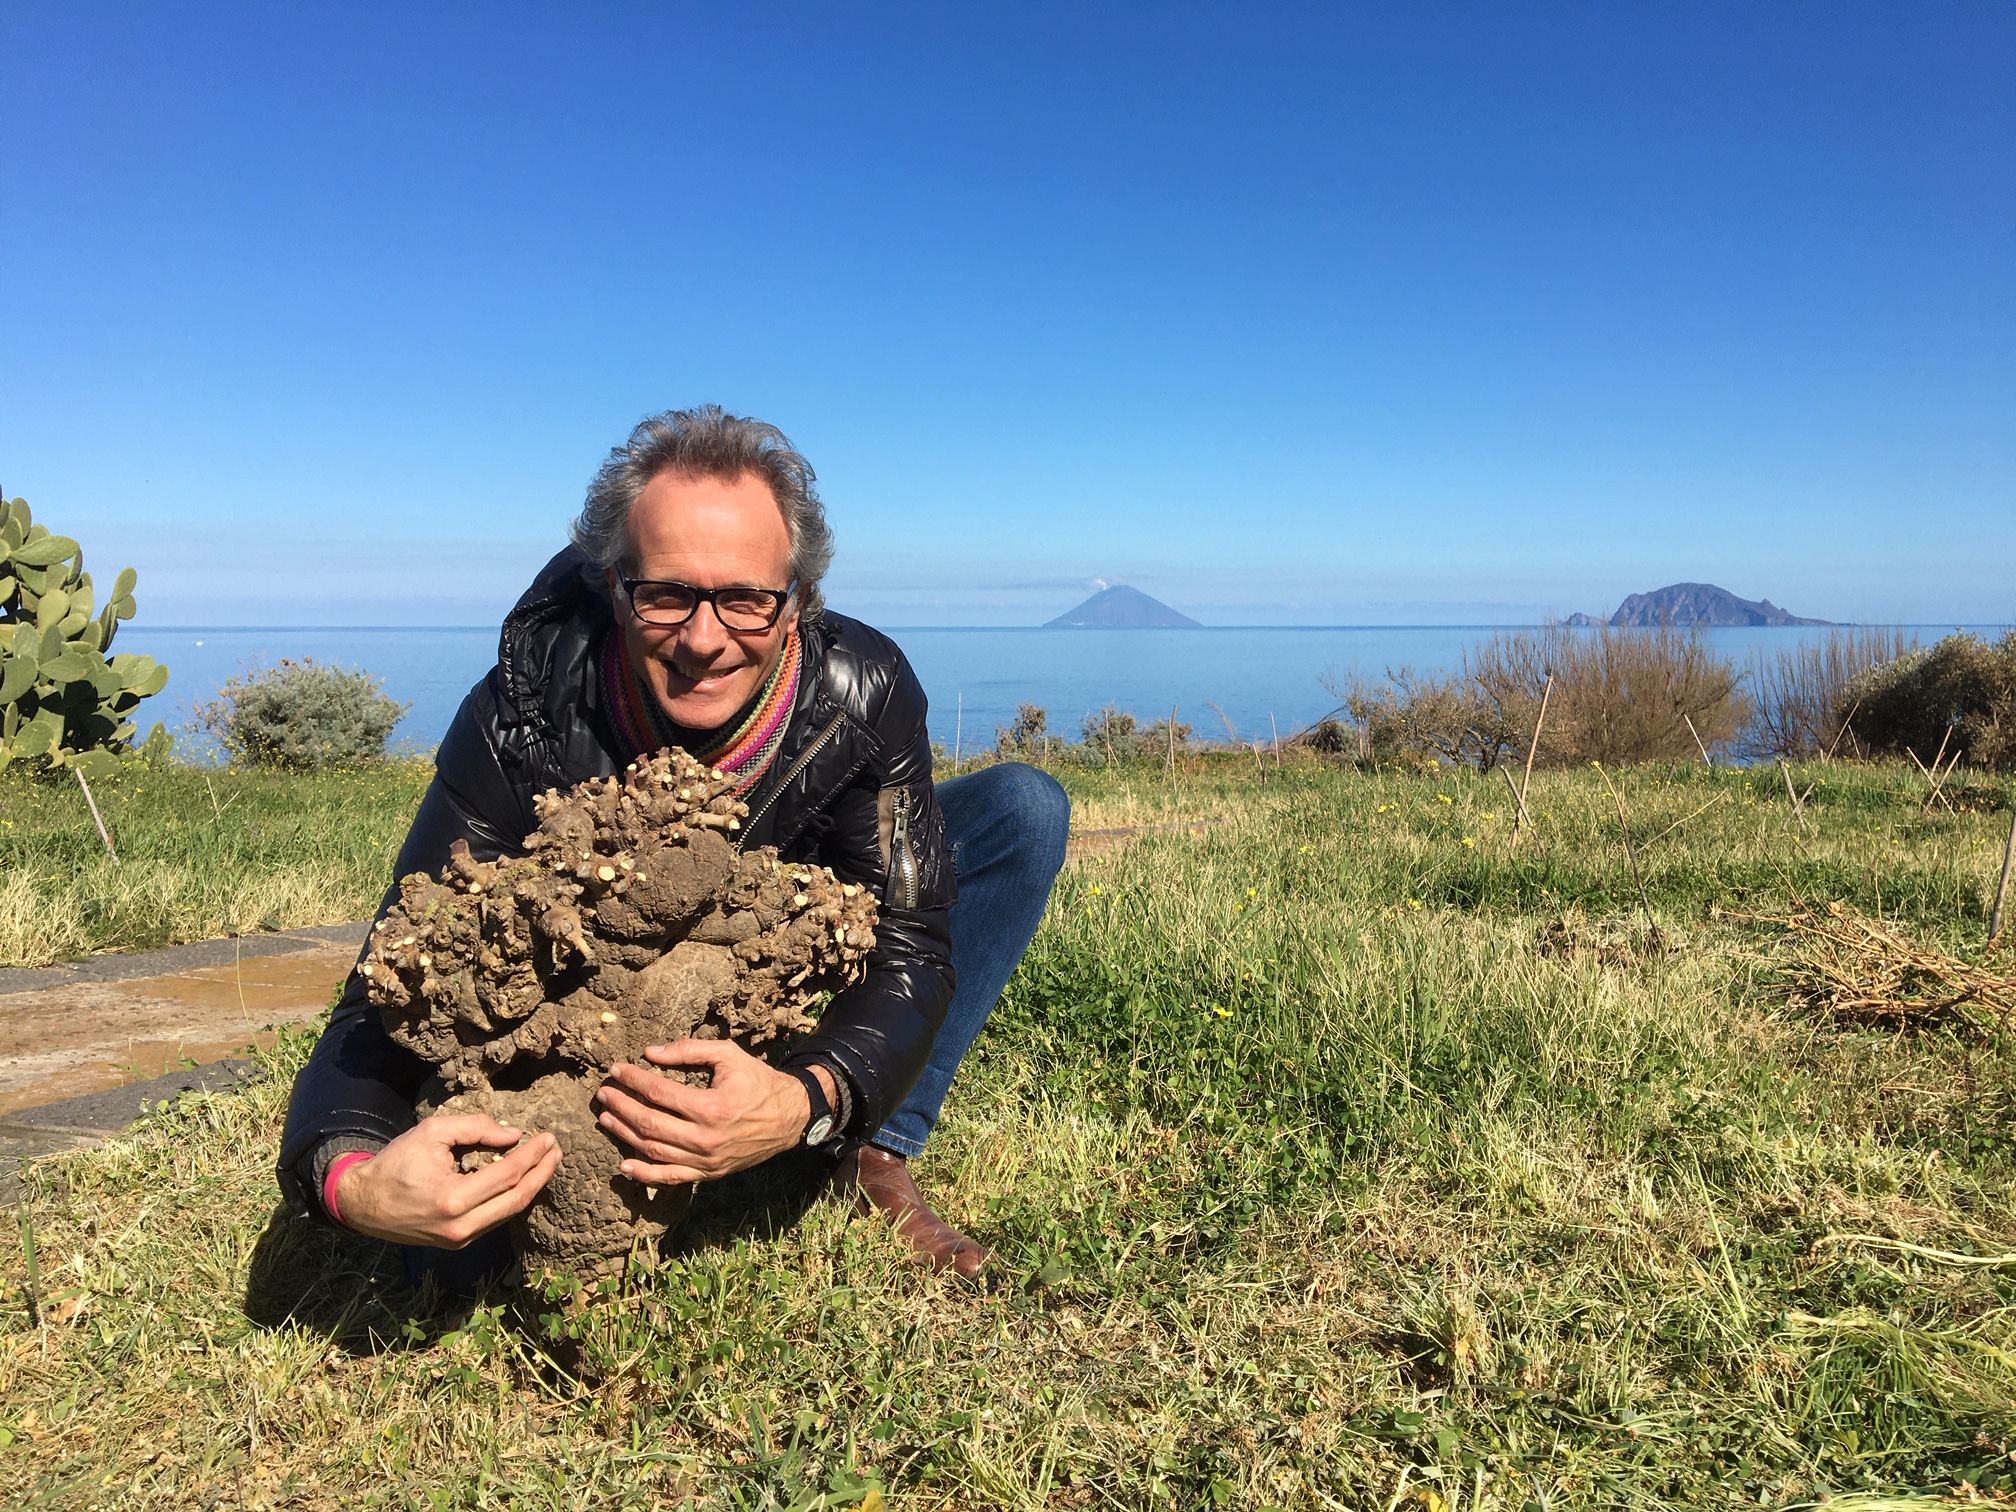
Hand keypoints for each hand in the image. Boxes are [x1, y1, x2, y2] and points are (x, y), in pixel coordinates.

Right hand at [334, 1114, 561, 1248]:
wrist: (363, 1203)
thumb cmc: (396, 1163)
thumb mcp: (432, 1132)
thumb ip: (475, 1128)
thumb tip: (514, 1135)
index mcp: (453, 1198)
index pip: (507, 1175)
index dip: (532, 1155)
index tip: (548, 1138)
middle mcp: (460, 1226)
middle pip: (516, 1200)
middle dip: (541, 1173)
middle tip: (556, 1151)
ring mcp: (459, 1239)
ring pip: (508, 1213)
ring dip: (531, 1187)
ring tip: (546, 1163)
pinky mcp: (457, 1243)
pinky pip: (494, 1220)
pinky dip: (511, 1199)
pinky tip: (522, 1180)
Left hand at [594, 1040, 830, 1185]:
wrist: (788, 1117)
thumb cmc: (757, 1081)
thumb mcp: (729, 1055)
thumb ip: (689, 1050)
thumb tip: (650, 1052)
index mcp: (711, 1106)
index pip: (659, 1092)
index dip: (633, 1080)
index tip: (616, 1070)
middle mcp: (706, 1137)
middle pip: (649, 1123)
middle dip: (621, 1106)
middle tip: (603, 1093)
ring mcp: (706, 1160)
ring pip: (654, 1150)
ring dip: (624, 1134)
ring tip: (606, 1118)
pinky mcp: (708, 1173)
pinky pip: (670, 1177)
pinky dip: (644, 1174)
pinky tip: (624, 1165)